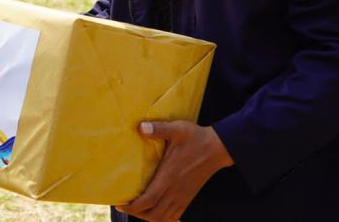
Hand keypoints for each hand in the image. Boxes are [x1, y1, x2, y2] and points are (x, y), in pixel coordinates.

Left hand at [115, 121, 232, 221]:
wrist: (218, 148)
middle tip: (125, 206)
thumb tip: (141, 127)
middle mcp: (176, 190)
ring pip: (164, 217)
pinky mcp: (189, 196)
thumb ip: (159, 129)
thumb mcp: (178, 129)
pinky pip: (174, 215)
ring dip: (149, 217)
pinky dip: (163, 218)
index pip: (149, 200)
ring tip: (137, 209)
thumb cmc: (196, 138)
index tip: (120, 204)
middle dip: (137, 213)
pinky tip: (155, 211)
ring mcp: (183, 195)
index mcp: (170, 176)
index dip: (133, 206)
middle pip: (154, 214)